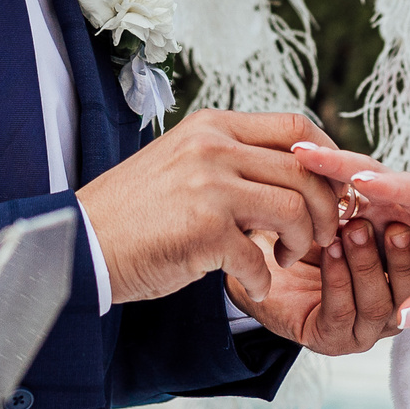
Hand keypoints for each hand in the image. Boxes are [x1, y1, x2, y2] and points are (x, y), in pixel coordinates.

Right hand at [79, 110, 344, 305]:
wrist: (80, 243)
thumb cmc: (136, 213)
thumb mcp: (184, 163)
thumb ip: (233, 158)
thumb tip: (299, 169)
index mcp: (212, 126)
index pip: (295, 126)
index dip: (327, 159)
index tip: (329, 190)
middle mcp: (213, 147)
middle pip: (306, 169)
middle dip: (323, 209)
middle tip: (314, 236)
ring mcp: (209, 186)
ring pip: (294, 209)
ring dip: (299, 242)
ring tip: (281, 258)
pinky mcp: (204, 230)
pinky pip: (260, 257)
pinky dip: (263, 278)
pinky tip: (252, 283)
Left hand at [229, 219, 409, 354]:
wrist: (254, 260)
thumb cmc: (303, 235)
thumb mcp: (342, 216)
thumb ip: (371, 208)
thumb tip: (398, 179)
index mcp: (396, 283)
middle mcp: (385, 312)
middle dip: (402, 259)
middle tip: (393, 225)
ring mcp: (359, 331)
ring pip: (378, 306)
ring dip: (366, 265)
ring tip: (354, 231)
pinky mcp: (330, 340)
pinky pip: (342, 313)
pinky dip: (338, 279)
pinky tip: (330, 251)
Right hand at [284, 145, 409, 344]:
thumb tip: (403, 319)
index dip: (388, 185)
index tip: (359, 178)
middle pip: (376, 174)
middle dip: (341, 162)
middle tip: (303, 152)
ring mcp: (392, 204)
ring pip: (354, 182)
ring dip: (324, 170)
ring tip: (290, 159)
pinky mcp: (377, 212)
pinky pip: (348, 197)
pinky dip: (324, 189)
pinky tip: (294, 179)